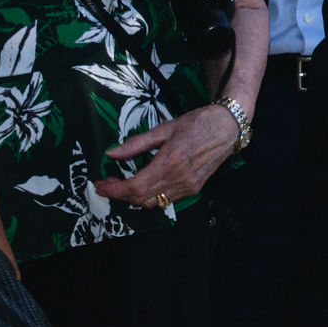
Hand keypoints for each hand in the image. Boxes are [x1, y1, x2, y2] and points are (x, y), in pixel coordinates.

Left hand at [95, 105, 240, 207]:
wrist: (227, 128)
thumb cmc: (196, 123)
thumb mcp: (164, 128)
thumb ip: (136, 144)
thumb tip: (112, 154)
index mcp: (170, 161)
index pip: (135, 186)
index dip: (114, 190)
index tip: (100, 185)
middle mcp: (179, 179)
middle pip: (141, 198)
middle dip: (119, 195)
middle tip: (106, 185)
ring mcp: (188, 187)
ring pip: (153, 203)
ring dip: (133, 198)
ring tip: (121, 186)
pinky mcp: (194, 189)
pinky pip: (166, 200)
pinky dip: (150, 196)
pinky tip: (143, 185)